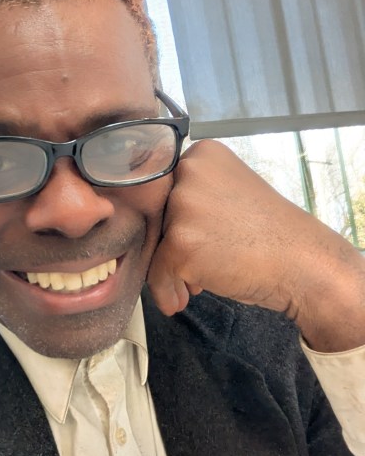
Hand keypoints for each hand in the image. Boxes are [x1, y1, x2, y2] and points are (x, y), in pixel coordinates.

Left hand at [147, 139, 364, 350]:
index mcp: (202, 154)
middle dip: (171, 245)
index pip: (164, 189)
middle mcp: (188, 172)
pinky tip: (183, 301)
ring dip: (170, 269)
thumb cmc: (270, 235)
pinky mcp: (180, 241)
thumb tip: (155, 227)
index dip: (174, 220)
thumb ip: (195, 198)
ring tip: (196, 283)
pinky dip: (167, 291)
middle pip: (155, 216)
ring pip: (154, 246)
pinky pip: (157, 273)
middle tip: (199, 264)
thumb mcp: (231, 195)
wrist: (301, 262)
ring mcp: (183, 206)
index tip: (195, 240)